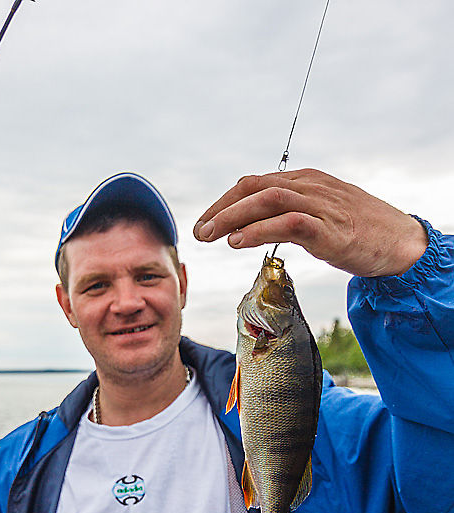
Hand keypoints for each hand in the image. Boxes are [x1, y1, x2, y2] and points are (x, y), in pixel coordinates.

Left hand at [193, 169, 427, 276]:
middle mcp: (309, 186)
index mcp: (305, 181)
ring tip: (211, 236)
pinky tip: (238, 243)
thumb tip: (257, 227)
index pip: (255, 183)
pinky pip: (287, 223)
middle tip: (199, 231)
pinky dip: (258, 231)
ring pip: (266, 199)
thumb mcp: (321, 215)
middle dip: (221, 208)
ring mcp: (320, 205)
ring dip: (232, 217)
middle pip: (254, 187)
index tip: (206, 221)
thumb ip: (292, 215)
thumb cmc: (361, 231)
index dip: (225, 201)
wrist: (400, 242)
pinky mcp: (328, 229)